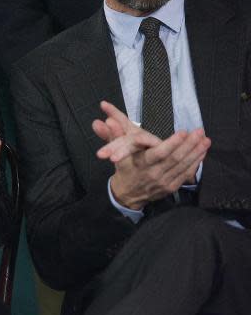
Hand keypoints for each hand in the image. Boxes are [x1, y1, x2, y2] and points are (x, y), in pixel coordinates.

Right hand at [92, 101, 210, 209]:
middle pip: (175, 158)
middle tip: (200, 132)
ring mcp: (164, 182)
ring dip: (196, 152)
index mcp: (140, 164)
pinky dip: (195, 163)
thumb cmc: (123, 168)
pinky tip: (202, 153)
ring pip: (183, 166)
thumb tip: (108, 121)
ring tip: (205, 140)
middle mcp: (153, 173)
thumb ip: (114, 135)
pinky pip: (186, 174)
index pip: (159, 153)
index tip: (183, 132)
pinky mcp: (171, 187)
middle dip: (189, 144)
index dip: (172, 143)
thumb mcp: (115, 151)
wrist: (127, 193)